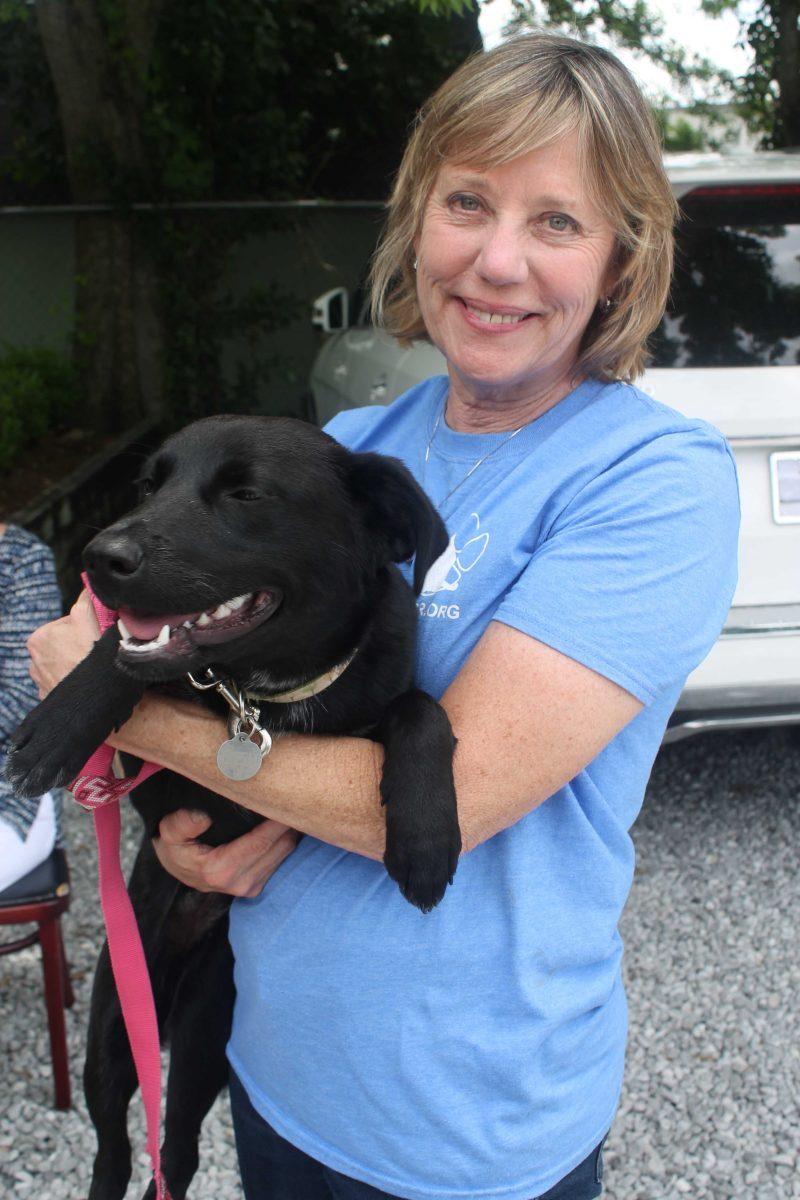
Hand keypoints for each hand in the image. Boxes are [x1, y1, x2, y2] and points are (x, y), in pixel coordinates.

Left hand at [28, 590, 100, 697]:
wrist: (91, 703)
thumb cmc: (90, 660)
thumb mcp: (87, 619)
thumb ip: (85, 600)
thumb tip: (88, 586)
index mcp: (39, 638)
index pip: (67, 623)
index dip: (87, 627)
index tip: (97, 636)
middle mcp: (33, 660)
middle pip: (65, 644)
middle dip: (80, 646)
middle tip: (97, 654)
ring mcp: (41, 681)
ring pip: (64, 664)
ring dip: (76, 664)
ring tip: (92, 670)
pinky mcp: (49, 698)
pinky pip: (63, 683)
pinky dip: (73, 681)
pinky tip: (85, 682)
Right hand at [153, 809, 298, 897]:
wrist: (176, 868)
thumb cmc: (176, 846)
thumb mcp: (169, 831)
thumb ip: (182, 823)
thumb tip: (203, 817)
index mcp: (221, 870)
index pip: (262, 841)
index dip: (278, 819)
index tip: (289, 796)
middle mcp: (240, 883)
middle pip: (280, 846)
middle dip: (290, 821)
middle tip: (295, 795)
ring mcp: (250, 887)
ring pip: (285, 852)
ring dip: (291, 829)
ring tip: (290, 804)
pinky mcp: (257, 886)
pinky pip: (282, 858)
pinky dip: (286, 839)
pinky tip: (284, 822)